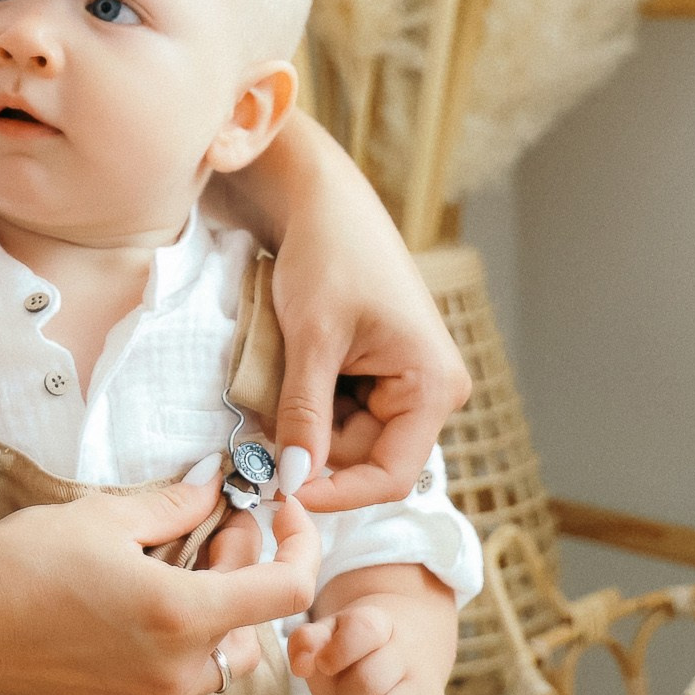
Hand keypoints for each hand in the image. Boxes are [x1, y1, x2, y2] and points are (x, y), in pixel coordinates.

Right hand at [0, 470, 319, 694]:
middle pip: (260, 613)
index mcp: (183, 615)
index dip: (302, 541)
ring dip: (227, 596)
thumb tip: (214, 484)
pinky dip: (197, 625)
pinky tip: (157, 586)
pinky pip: (197, 666)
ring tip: (183, 552)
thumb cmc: (21, 567)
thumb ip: (176, 503)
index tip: (283, 508)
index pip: (288, 589)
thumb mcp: (104, 516)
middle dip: (248, 556)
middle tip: (213, 514)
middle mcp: (181, 665)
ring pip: (233, 644)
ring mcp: (160, 692)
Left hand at [260, 116, 471, 511]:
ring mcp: (405, 382)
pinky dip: (307, 402)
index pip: (389, 475)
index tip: (280, 490)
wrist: (322, 202)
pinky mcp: (378, 371)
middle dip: (311, 446)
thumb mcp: (312, 341)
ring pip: (345, 436)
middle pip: (363, 457)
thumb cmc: (329, 257)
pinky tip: (289, 369)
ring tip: (277, 378)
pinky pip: (339, 410)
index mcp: (434, 387)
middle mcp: (430, 391)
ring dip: (304, 422)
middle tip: (260, 423)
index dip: (335, 492)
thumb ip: (304, 416)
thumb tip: (292, 481)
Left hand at [289, 576, 455, 694]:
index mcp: (379, 624)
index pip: (364, 629)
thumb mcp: (327, 635)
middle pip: (370, 681)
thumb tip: (301, 665)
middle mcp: (408, 654)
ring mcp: (425, 686)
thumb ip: (306, 642)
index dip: (338, 650)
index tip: (325, 664)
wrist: (404, 649)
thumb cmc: (352, 651)